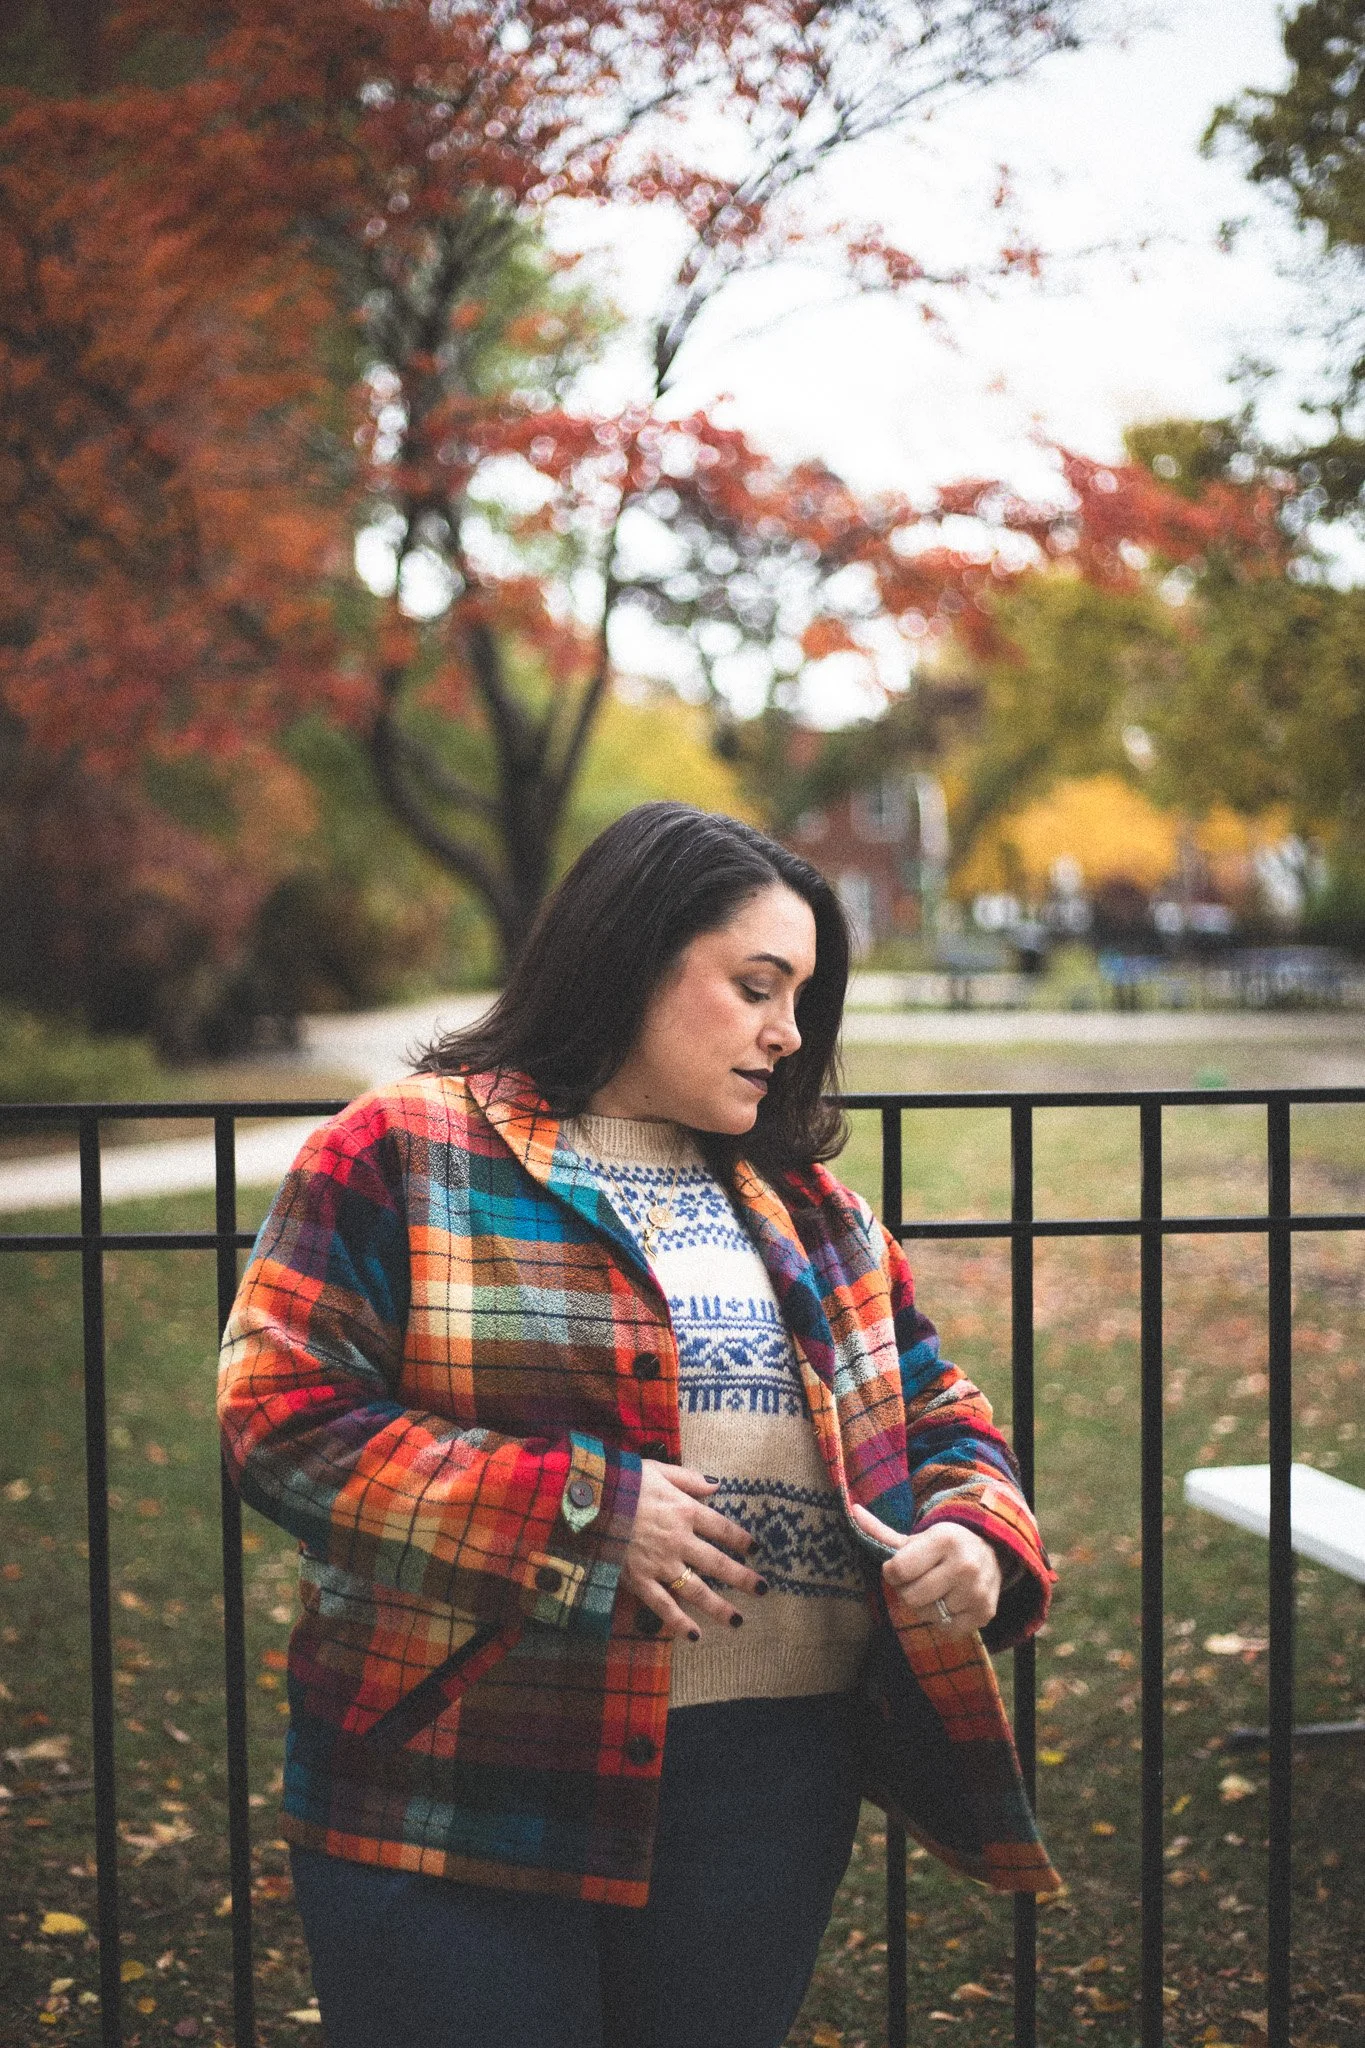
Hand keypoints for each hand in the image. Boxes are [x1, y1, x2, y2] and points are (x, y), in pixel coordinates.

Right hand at [622, 1462, 765, 1640]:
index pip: (722, 1528)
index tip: (755, 1549)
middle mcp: (679, 1540)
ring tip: (738, 1620)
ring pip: (697, 1590)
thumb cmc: (622, 1481)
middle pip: (718, 1563)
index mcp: (684, 1510)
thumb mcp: (658, 1470)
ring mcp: (660, 1563)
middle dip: (743, 1578)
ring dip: (720, 1607)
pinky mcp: (640, 1580)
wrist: (588, 1500)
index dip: (741, 1540)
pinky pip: (663, 1606)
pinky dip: (679, 1622)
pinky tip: (695, 1635)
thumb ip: (689, 1479)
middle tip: (763, 1589)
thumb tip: (716, 1485)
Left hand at [849, 1505, 1001, 1638]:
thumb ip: (881, 1530)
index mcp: (944, 1540)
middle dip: (907, 1591)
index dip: (892, 1572)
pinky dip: (943, 1621)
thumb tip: (853, 1510)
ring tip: (936, 1590)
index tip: (899, 1567)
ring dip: (925, 1607)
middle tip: (918, 1581)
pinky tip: (950, 1603)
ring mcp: (977, 1591)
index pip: (897, 1570)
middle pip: (910, 1598)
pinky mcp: (985, 1612)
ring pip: (928, 1615)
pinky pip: (946, 1630)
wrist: (990, 1551)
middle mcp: (964, 1565)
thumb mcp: (915, 1537)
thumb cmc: (943, 1545)